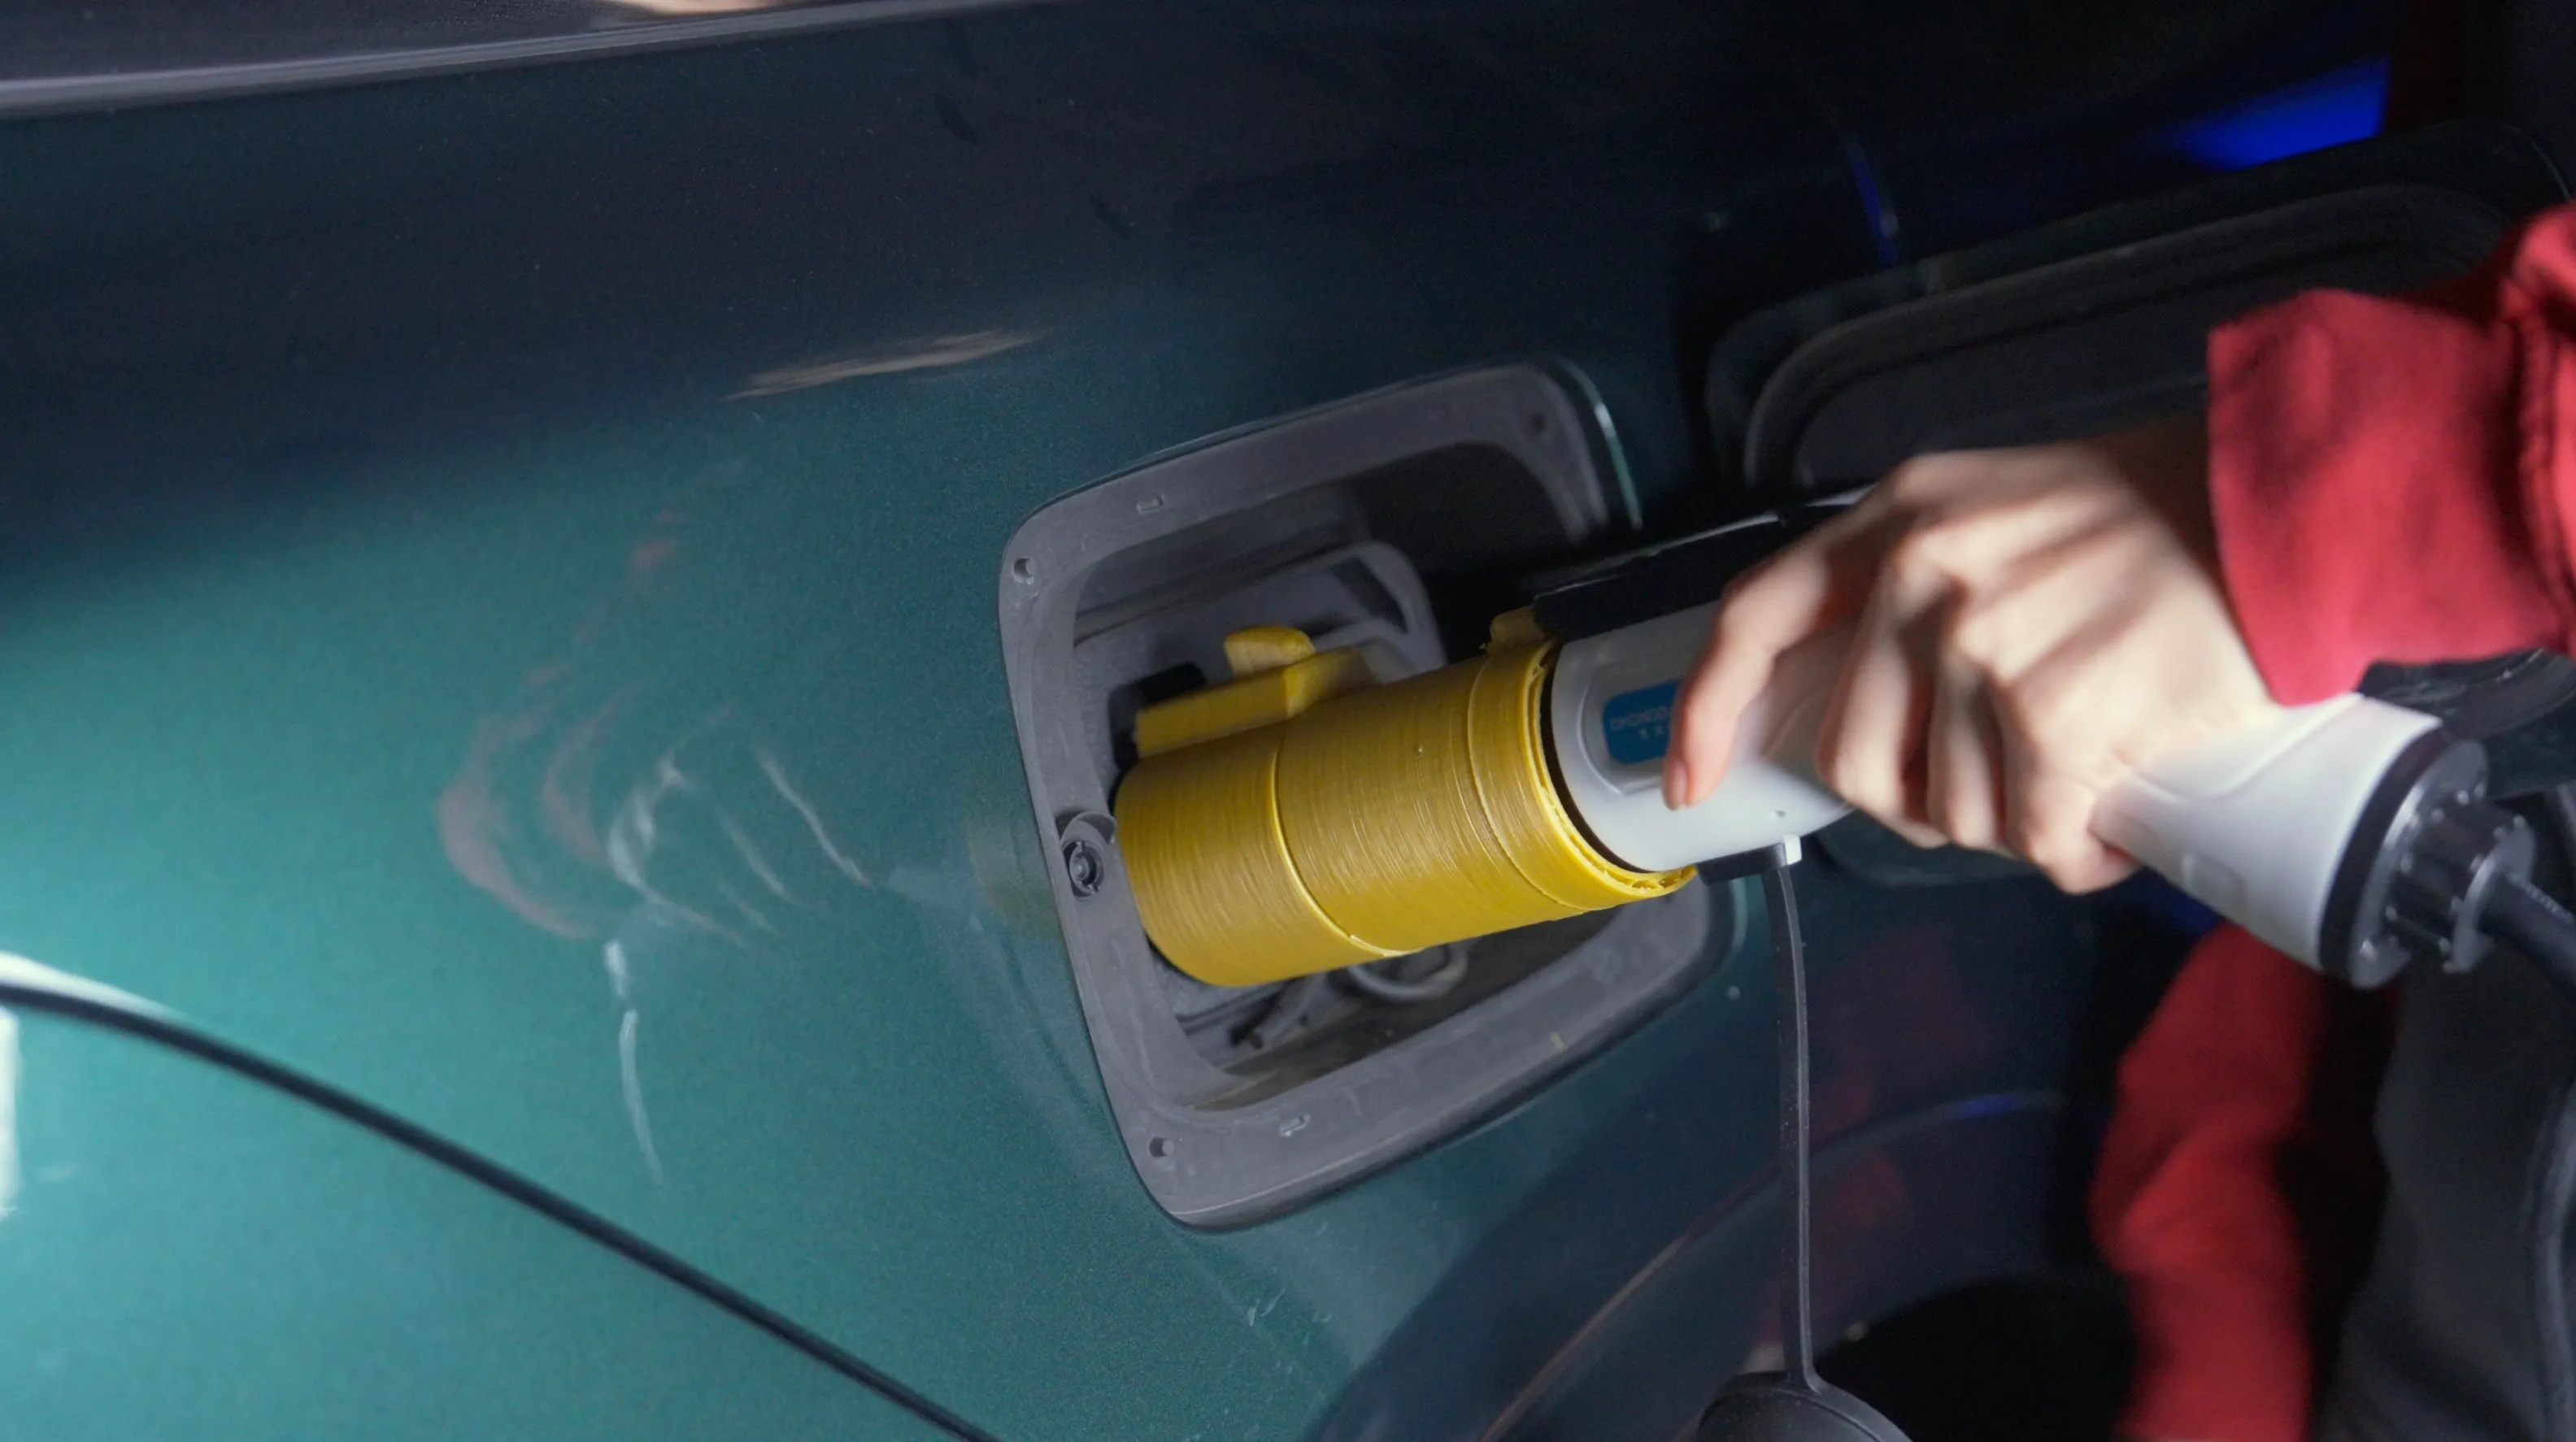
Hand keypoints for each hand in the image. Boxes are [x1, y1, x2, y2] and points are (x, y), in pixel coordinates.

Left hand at [1660, 415, 2277, 891]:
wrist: (2288, 508)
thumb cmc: (2167, 513)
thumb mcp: (2006, 503)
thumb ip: (1928, 573)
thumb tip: (1881, 693)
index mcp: (1899, 519)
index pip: (1758, 616)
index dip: (1710, 708)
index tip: (1690, 778)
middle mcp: (1921, 577)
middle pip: (1853, 755)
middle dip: (1914, 802)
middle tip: (1991, 793)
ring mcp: (1981, 649)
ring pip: (1949, 809)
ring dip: (2011, 826)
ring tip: (2075, 790)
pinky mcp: (2054, 719)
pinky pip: (2033, 836)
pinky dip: (2073, 854)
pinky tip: (2107, 832)